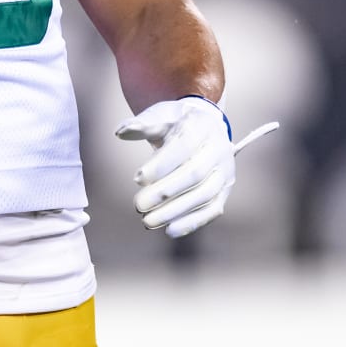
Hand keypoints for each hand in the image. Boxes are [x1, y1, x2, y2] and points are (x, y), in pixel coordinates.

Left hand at [114, 97, 278, 238]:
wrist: (203, 127)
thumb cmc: (177, 123)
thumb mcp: (159, 116)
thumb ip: (141, 125)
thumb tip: (121, 132)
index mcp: (202, 125)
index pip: (183, 146)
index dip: (161, 164)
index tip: (137, 178)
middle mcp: (218, 148)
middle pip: (194, 173)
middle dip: (164, 192)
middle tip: (138, 205)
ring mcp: (224, 171)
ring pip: (204, 195)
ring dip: (175, 211)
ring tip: (149, 221)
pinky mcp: (224, 190)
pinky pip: (212, 209)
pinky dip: (192, 222)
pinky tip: (170, 230)